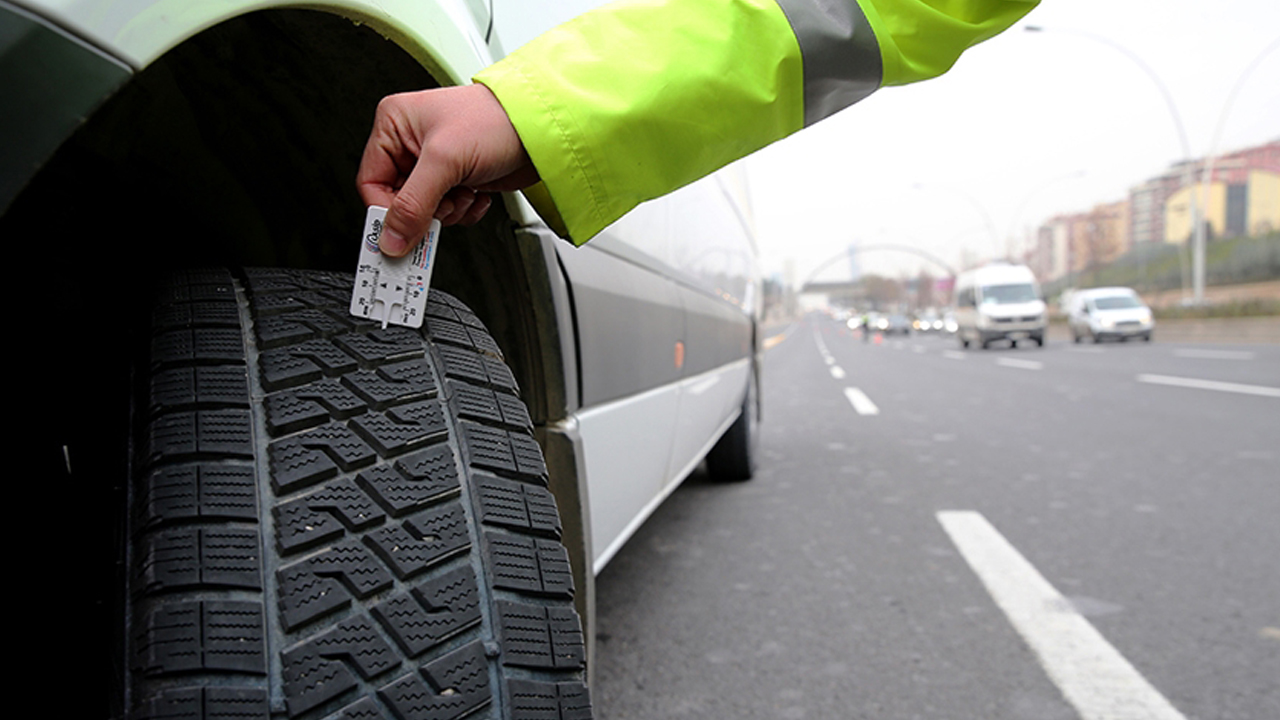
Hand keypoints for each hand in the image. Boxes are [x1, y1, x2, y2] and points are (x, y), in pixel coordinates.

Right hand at [357, 84, 537, 256]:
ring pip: (424, 210)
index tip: (400, 232)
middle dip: (425, 210)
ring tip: (465, 191)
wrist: (542, 129)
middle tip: (443, 208)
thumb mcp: (445, 161)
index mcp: (395, 124)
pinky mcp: (458, 178)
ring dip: (448, 211)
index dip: (387, 210)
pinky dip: (464, 210)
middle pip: (399, 200)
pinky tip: (477, 192)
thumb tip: (391, 237)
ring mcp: (437, 162)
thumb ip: (413, 204)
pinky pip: (448, 211)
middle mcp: (412, 143)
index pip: (371, 181)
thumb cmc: (496, 120)